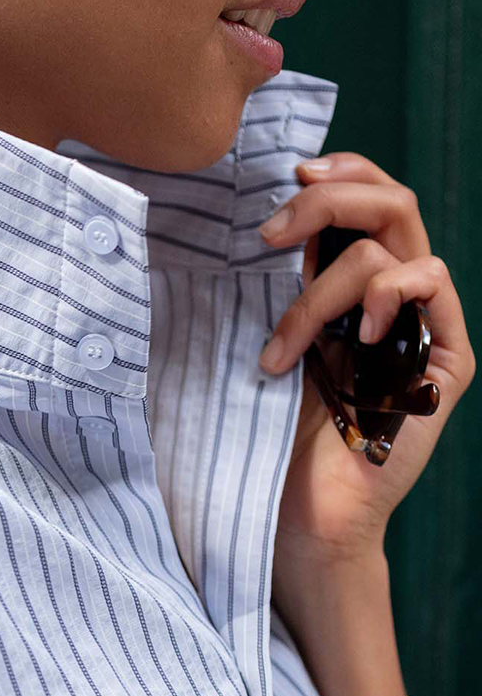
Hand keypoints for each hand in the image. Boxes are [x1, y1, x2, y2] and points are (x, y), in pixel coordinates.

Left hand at [256, 152, 475, 582]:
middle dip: (328, 200)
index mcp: (351, 292)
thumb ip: (270, 290)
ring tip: (284, 347)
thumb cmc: (270, 446)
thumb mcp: (261, 349)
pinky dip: (389, 293)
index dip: (334, 175)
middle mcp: (394, 302)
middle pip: (389, 201)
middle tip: (271, 233)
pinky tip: (356, 338)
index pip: (363, 201)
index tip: (286, 178)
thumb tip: (247, 222)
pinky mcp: (448, 358)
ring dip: (325, 285)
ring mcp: (425, 327)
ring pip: (395, 241)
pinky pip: (432, 280)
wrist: (303, 520)